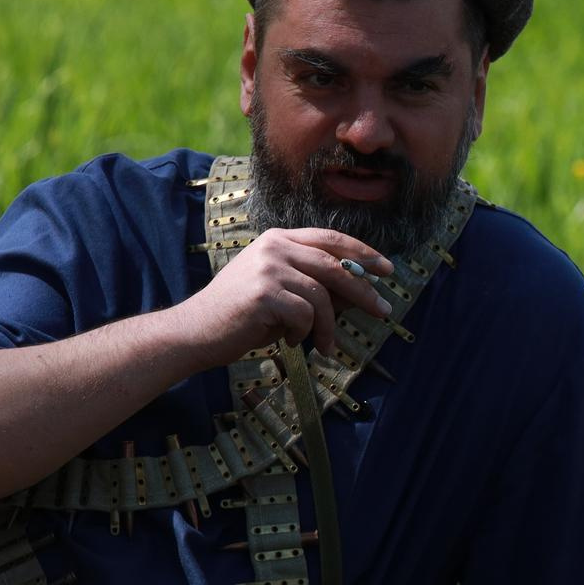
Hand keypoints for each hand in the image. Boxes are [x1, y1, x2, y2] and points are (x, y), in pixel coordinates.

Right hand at [176, 227, 390, 363]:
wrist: (197, 331)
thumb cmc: (242, 315)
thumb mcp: (283, 292)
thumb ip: (316, 286)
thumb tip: (361, 291)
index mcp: (279, 239)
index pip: (331, 239)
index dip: (362, 253)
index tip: (386, 269)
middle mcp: (274, 246)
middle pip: (334, 265)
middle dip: (363, 290)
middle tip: (383, 311)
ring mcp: (268, 267)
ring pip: (322, 296)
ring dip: (329, 327)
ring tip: (324, 345)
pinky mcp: (264, 293)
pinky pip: (305, 315)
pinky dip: (304, 334)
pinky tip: (290, 341)